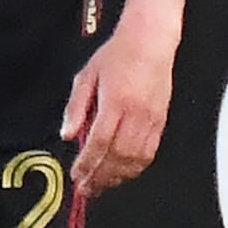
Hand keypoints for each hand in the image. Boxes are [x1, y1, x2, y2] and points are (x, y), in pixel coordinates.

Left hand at [60, 18, 176, 193]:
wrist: (151, 39)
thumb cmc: (120, 53)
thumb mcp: (87, 74)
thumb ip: (76, 106)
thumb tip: (67, 133)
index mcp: (115, 101)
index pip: (98, 142)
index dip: (87, 164)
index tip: (77, 176)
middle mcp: (134, 113)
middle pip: (117, 156)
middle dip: (100, 176)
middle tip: (87, 189)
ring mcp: (150, 118)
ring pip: (135, 158)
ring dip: (118, 175)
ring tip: (104, 184)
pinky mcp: (161, 120)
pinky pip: (150, 152)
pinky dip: (136, 167)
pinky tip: (125, 172)